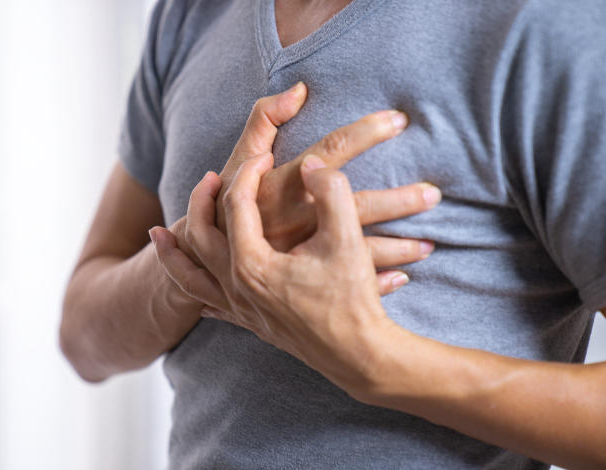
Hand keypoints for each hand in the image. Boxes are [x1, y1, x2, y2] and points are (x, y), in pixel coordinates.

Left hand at [150, 153, 401, 400]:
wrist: (359, 357)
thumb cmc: (353, 300)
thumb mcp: (347, 239)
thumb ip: (330, 192)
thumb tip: (311, 165)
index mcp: (252, 263)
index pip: (237, 204)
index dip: (249, 173)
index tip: (265, 156)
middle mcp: (236, 287)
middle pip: (201, 235)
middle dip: (201, 201)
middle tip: (211, 176)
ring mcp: (240, 309)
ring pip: (189, 277)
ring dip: (172, 252)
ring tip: (158, 234)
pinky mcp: (251, 324)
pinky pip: (208, 303)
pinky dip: (195, 288)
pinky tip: (194, 288)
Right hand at [216, 82, 439, 267]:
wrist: (207, 260)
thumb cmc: (225, 204)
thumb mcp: (238, 160)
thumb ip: (262, 121)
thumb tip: (300, 89)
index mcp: (282, 185)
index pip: (331, 151)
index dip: (366, 132)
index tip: (399, 120)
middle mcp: (296, 219)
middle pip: (357, 206)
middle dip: (398, 201)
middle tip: (434, 194)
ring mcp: (302, 254)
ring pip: (358, 252)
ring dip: (397, 249)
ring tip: (429, 245)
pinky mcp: (304, 280)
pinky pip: (345, 283)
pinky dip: (377, 282)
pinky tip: (403, 278)